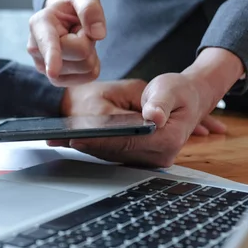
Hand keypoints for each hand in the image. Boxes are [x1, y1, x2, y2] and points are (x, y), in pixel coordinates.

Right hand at [27, 0, 104, 85]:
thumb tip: (98, 34)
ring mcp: (44, 68)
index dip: (52, 56)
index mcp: (39, 23)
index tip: (52, 71)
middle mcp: (36, 49)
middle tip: (78, 30)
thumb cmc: (71, 7)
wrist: (63, 21)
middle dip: (88, 40)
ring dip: (90, 52)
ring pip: (86, 67)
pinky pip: (88, 77)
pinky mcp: (56, 80)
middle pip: (81, 53)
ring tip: (77, 41)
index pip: (49, 42)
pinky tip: (80, 54)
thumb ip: (90, 8)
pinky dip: (92, 64)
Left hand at [67, 69, 231, 167]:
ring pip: (112, 155)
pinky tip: (76, 138)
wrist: (190, 98)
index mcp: (167, 140)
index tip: (75, 136)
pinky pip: (115, 153)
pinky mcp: (141, 157)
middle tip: (57, 139)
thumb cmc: (179, 91)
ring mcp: (150, 159)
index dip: (99, 140)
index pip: (126, 142)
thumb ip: (160, 102)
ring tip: (60, 139)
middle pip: (116, 152)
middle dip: (87, 144)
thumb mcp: (170, 88)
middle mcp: (159, 155)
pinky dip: (96, 146)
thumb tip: (152, 117)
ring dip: (88, 147)